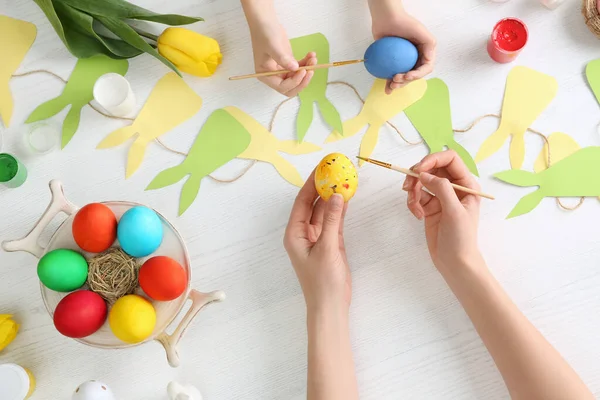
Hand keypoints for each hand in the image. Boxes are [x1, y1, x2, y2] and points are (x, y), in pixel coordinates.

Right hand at [248, 20, 315, 96]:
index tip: (302, 71)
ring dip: (307, 70)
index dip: (294, 82)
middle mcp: (273, 76)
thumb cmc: (265, 33)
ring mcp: (281, 70)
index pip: (282, 86)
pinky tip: (311, 55)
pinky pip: (299, 68)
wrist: (266, 22)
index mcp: (265, 75)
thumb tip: (295, 68)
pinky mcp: (288, 63)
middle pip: (291, 87)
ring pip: (297, 78)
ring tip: (313, 59)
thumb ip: (283, 59)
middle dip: (302, 81)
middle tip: (310, 71)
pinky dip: (306, 63)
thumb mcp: (273, 46)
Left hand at [284, 171, 350, 311]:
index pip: (301, 202)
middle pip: (311, 204)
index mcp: (294, 234)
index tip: (321, 168)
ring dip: (332, 197)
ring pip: (323, 212)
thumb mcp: (328, 248)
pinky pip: (332, 222)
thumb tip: (337, 195)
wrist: (330, 307)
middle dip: (322, 187)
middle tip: (334, 170)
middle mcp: (303, 233)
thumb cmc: (323, 281)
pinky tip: (346, 198)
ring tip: (342, 179)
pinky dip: (339, 211)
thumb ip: (331, 221)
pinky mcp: (329, 244)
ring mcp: (316, 238)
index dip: (311, 183)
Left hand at [371, 4, 435, 93]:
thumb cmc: (403, 22)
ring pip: (403, 78)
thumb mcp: (420, 30)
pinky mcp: (392, 63)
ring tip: (390, 86)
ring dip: (398, 85)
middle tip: (395, 79)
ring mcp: (403, 61)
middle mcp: (415, 58)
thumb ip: (428, 43)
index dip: (418, 75)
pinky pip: (391, 75)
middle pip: (414, 75)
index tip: (408, 75)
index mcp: (425, 52)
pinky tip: (386, 89)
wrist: (385, 18)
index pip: (425, 68)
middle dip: (406, 81)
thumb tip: (430, 59)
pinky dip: (389, 83)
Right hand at [402, 151, 480, 271]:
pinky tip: (417, 215)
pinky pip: (416, 196)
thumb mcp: (454, 211)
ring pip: (420, 181)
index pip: (449, 159)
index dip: (433, 159)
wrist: (454, 262)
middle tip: (408, 187)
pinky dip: (412, 203)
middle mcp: (453, 187)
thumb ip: (441, 188)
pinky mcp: (429, 206)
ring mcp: (440, 196)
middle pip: (431, 167)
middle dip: (417, 175)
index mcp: (466, 184)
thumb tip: (423, 174)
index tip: (419, 170)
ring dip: (413, 191)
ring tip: (414, 206)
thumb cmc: (461, 238)